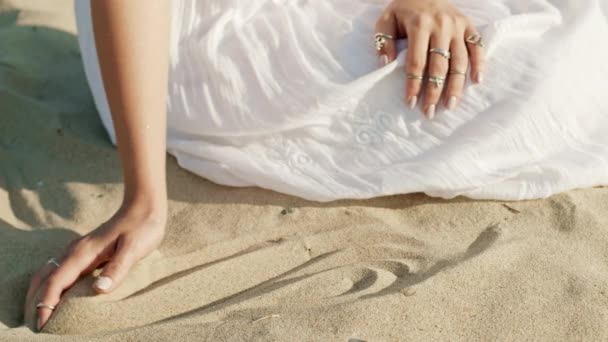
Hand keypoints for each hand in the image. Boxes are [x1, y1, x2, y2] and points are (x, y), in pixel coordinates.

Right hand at [24, 200, 165, 331]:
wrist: (144, 206)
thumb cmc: (142, 227)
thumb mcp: (134, 249)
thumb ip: (117, 268)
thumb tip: (100, 289)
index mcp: (83, 253)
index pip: (55, 282)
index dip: (45, 304)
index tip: (42, 324)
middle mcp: (75, 251)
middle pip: (43, 278)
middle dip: (35, 302)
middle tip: (37, 325)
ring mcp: (78, 251)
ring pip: (48, 273)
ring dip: (39, 294)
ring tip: (41, 315)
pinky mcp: (85, 252)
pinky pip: (59, 271)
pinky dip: (50, 286)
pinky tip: (57, 297)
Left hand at [375, 0, 485, 117]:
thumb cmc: (403, 9)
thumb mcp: (385, 20)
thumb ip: (383, 41)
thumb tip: (385, 64)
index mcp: (419, 25)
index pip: (417, 62)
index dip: (414, 84)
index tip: (411, 103)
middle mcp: (441, 26)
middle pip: (439, 66)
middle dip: (434, 91)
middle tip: (430, 112)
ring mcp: (457, 26)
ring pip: (459, 60)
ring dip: (455, 85)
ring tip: (450, 105)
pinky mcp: (468, 24)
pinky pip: (477, 45)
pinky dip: (479, 63)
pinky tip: (476, 81)